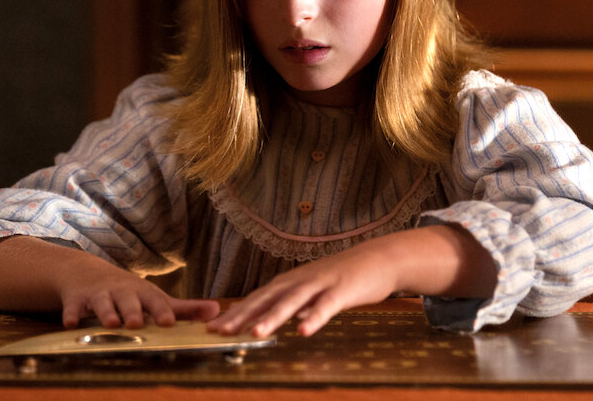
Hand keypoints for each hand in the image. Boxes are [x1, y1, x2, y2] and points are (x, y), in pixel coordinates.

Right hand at [57, 257, 220, 328]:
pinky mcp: (77, 301)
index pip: (155, 301)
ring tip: (110, 324)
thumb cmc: (129, 292)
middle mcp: (122, 292)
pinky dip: (71, 315)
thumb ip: (184, 309)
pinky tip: (70, 324)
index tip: (169, 322)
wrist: (87, 273)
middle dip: (132, 311)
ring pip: (102, 304)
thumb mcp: (155, 297)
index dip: (161, 311)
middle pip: (128, 301)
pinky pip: (72, 308)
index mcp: (143, 293)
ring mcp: (98, 295)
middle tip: (137, 323)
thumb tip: (216, 311)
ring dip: (106, 313)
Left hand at [205, 225, 496, 337]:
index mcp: (291, 281)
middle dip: (242, 315)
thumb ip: (294, 305)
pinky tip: (304, 332)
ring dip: (273, 317)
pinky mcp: (342, 290)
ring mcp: (321, 283)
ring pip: (293, 302)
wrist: (379, 259)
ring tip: (256, 333)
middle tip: (221, 332)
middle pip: (267, 298)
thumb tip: (273, 320)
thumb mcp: (312, 291)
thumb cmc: (343, 278)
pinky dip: (315, 318)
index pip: (257, 298)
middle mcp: (300, 280)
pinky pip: (327, 306)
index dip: (235, 312)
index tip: (214, 328)